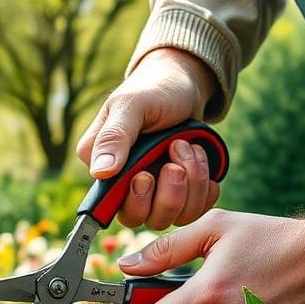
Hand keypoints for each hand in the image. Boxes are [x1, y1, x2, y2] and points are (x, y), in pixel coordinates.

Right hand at [77, 48, 220, 229]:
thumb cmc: (154, 89)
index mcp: (102, 166)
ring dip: (189, 185)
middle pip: (139, 219)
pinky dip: (204, 190)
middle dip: (166, 192)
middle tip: (177, 153)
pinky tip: (203, 163)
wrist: (186, 85)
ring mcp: (153, 193)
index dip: (133, 199)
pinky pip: (192, 212)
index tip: (146, 175)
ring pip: (168, 218)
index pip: (108, 206)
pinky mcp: (178, 194)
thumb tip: (100, 172)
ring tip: (190, 148)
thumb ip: (115, 137)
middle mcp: (124, 186)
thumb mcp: (133, 105)